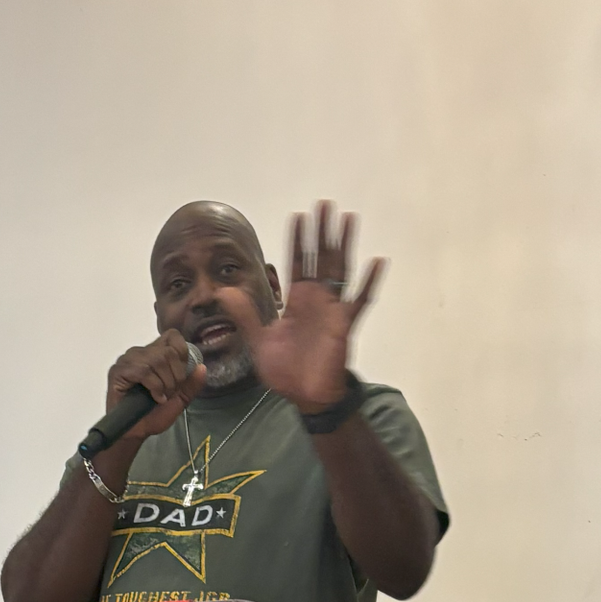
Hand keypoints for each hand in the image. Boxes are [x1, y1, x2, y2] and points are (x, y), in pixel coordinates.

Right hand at [105, 330, 204, 442]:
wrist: (135, 432)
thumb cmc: (153, 415)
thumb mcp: (179, 399)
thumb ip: (191, 384)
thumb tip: (203, 367)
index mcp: (155, 353)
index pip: (172, 336)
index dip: (182, 354)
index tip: (181, 376)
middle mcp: (141, 352)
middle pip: (168, 351)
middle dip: (176, 376)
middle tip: (170, 393)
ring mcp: (128, 360)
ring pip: (156, 360)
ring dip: (165, 383)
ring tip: (161, 398)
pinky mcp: (118, 371)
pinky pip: (143, 370)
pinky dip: (154, 386)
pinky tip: (155, 398)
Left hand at [224, 201, 383, 414]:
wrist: (305, 397)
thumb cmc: (285, 371)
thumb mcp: (258, 340)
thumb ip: (244, 314)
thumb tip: (223, 291)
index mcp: (297, 302)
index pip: (297, 263)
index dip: (298, 240)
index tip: (299, 216)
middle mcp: (316, 300)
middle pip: (320, 257)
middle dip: (321, 231)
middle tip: (324, 204)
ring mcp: (332, 310)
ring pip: (340, 269)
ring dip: (344, 244)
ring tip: (348, 218)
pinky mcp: (345, 324)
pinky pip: (360, 300)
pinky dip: (369, 282)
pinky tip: (377, 261)